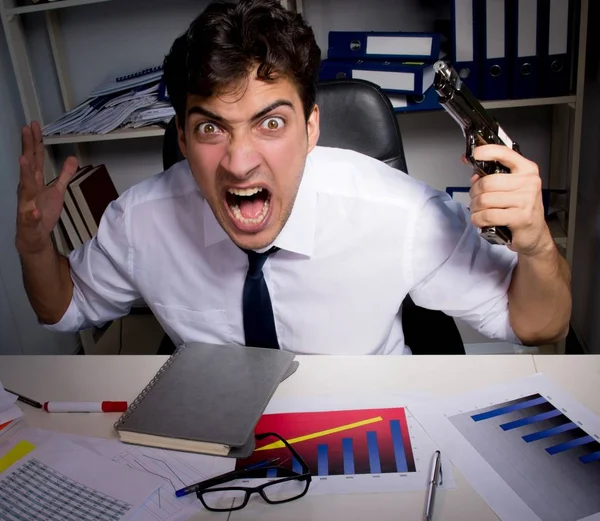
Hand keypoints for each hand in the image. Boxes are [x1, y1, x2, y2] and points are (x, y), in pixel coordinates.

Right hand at [15, 121, 78, 254]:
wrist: (34, 235)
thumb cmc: (42, 211)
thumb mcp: (57, 191)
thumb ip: (64, 174)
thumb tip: (72, 157)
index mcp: (35, 181)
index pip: (35, 158)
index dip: (35, 142)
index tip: (34, 125)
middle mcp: (28, 188)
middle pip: (29, 165)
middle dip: (27, 147)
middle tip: (26, 129)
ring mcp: (27, 203)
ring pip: (26, 188)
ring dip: (24, 173)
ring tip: (24, 159)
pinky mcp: (29, 220)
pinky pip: (30, 217)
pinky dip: (32, 214)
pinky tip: (34, 211)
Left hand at [467, 144, 552, 255]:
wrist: (534, 233)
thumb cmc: (520, 208)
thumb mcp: (510, 188)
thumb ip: (493, 177)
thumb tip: (474, 174)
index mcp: (526, 170)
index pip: (505, 153)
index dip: (487, 151)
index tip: (475, 154)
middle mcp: (529, 182)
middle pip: (487, 183)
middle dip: (474, 192)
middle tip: (475, 199)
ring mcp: (526, 200)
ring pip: (485, 200)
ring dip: (475, 208)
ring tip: (478, 211)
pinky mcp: (520, 218)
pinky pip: (487, 215)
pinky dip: (478, 219)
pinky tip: (481, 220)